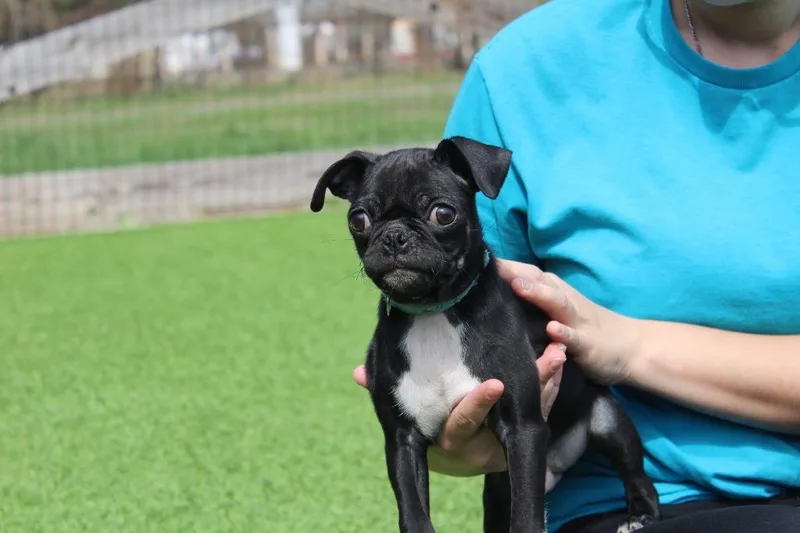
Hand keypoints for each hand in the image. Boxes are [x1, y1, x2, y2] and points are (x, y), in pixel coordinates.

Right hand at [352, 343, 566, 476]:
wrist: (459, 452)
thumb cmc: (427, 419)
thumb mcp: (410, 408)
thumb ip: (386, 388)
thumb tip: (356, 373)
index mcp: (450, 437)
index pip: (464, 422)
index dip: (479, 405)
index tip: (495, 385)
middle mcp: (481, 443)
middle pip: (509, 419)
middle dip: (528, 390)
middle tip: (545, 363)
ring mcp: (504, 438)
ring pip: (531, 413)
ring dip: (546, 381)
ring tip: (556, 351)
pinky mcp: (521, 430)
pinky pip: (540, 408)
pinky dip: (549, 382)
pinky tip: (557, 355)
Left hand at [496, 259, 640, 385]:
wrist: (629, 347)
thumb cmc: (583, 326)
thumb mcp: (554, 310)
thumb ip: (531, 300)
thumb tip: (493, 293)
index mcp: (552, 291)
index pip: (523, 273)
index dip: (500, 267)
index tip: (473, 260)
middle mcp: (563, 299)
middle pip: (536, 280)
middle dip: (512, 272)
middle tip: (486, 266)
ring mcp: (577, 320)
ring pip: (556, 302)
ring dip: (537, 293)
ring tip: (517, 286)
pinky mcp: (588, 343)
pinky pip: (574, 337)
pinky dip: (564, 333)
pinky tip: (552, 330)